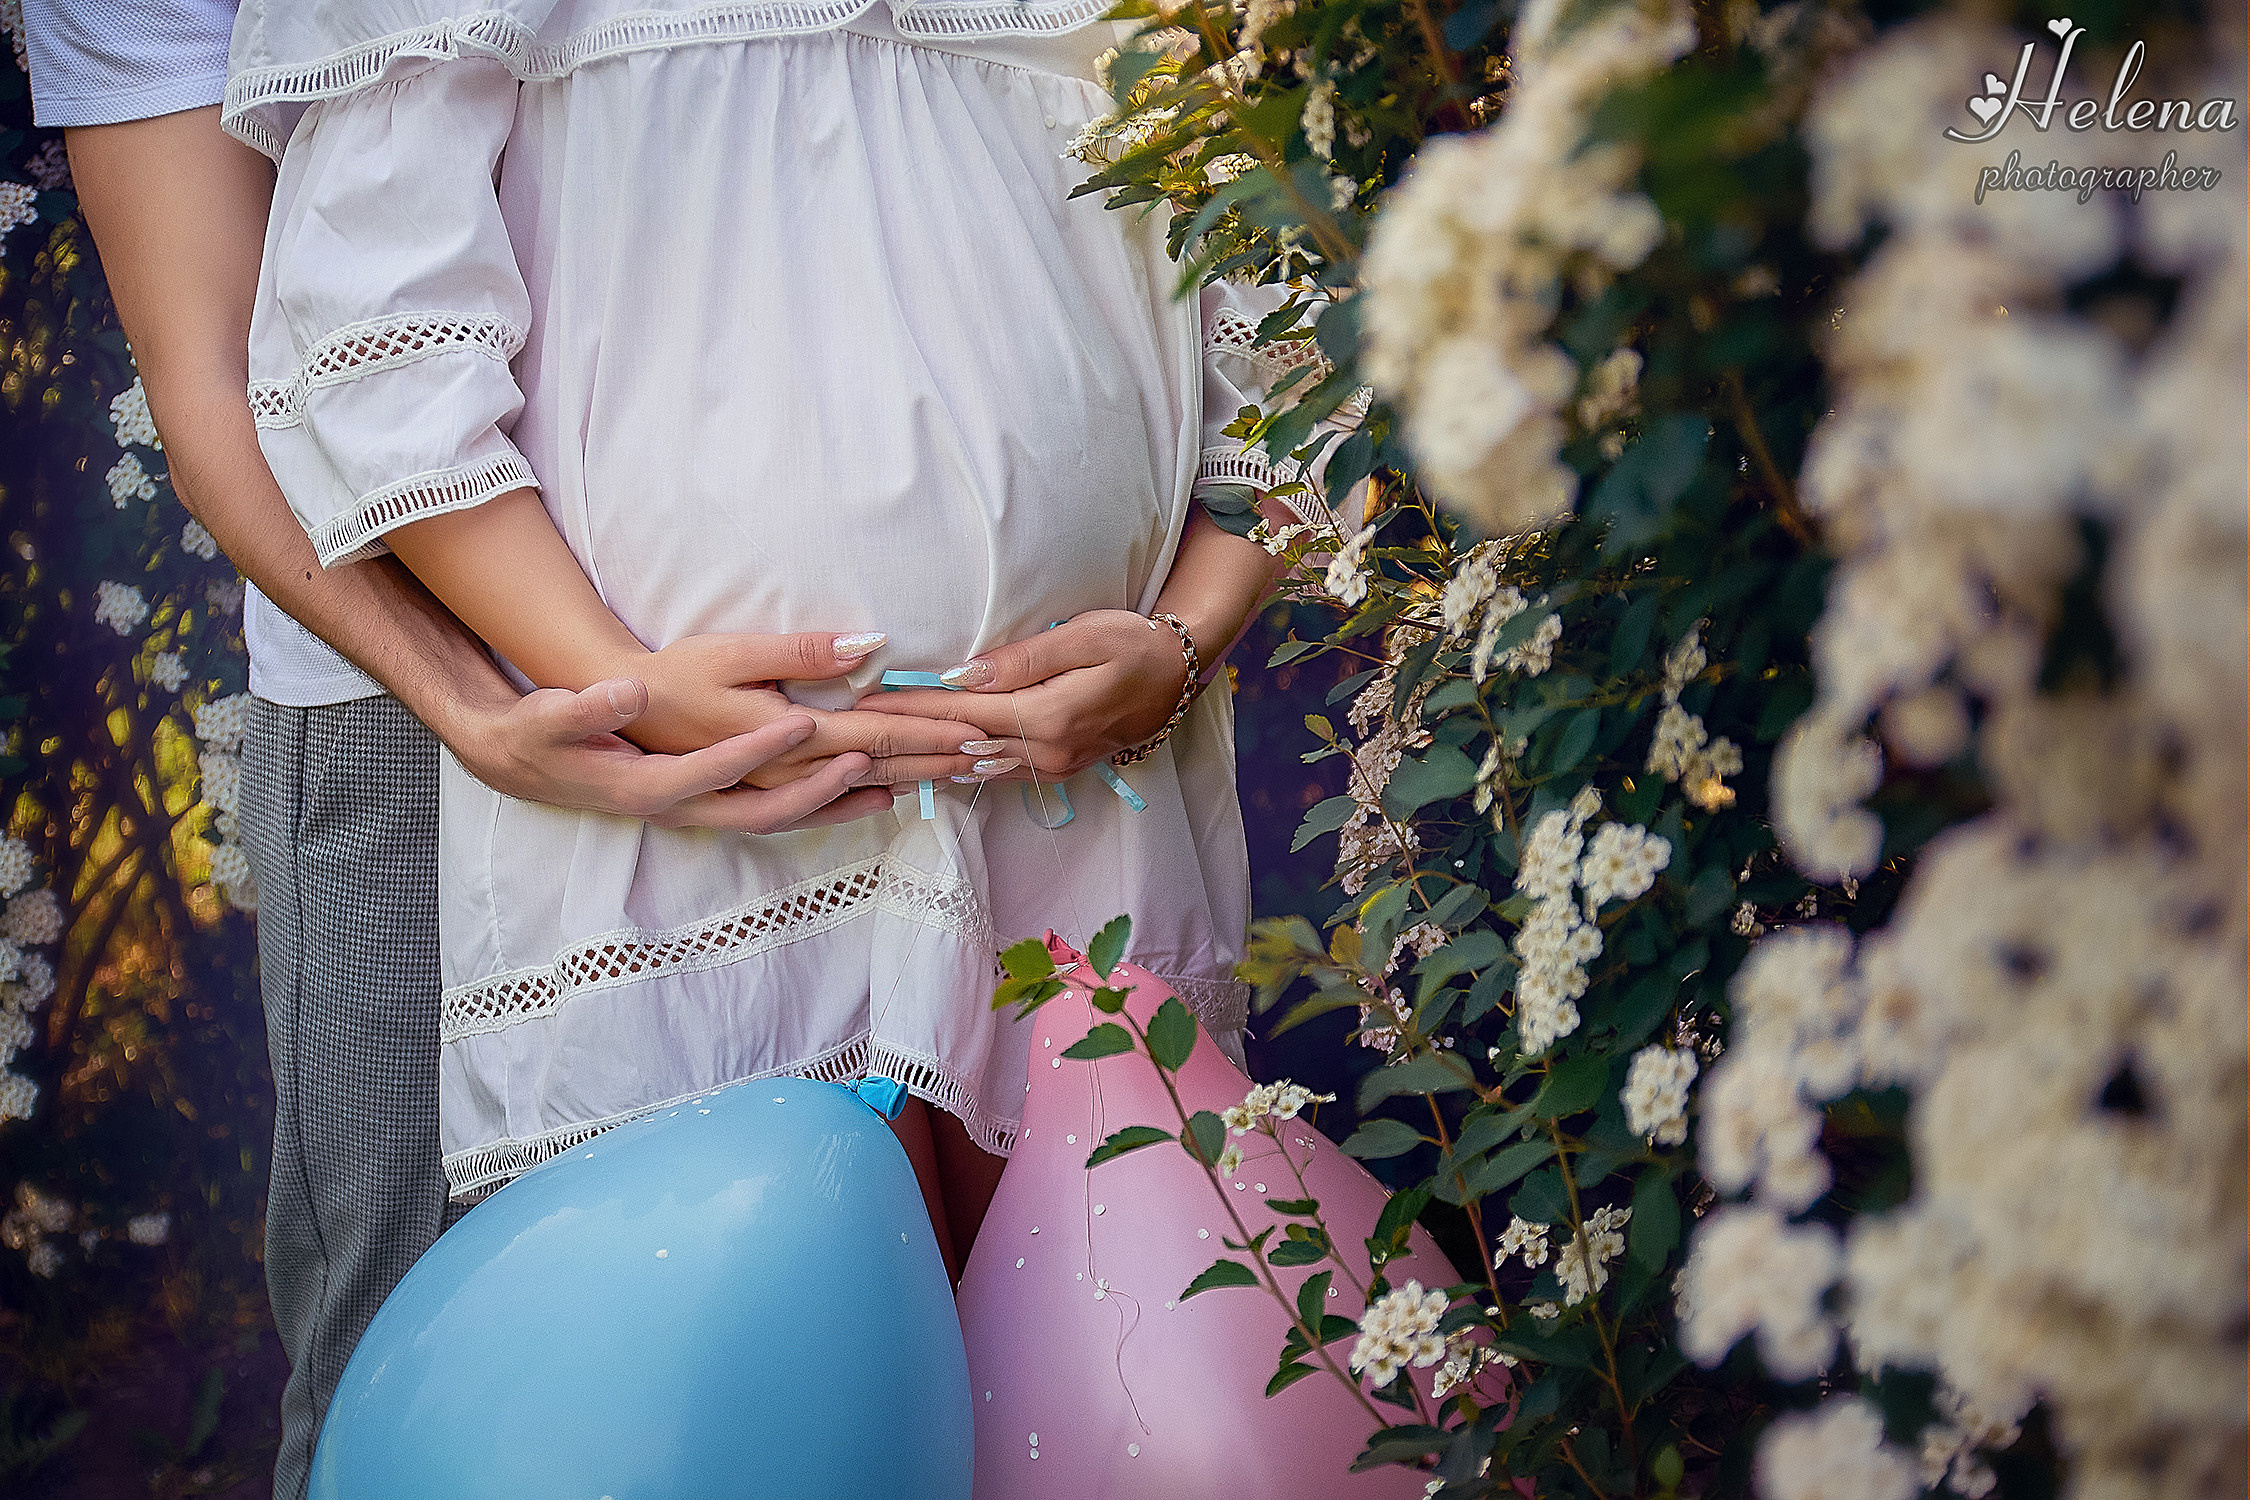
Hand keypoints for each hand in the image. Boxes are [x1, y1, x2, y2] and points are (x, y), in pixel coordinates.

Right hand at [453, 681, 894, 832]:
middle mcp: (688, 808)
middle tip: (886, 764)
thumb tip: (625, 693)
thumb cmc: (553, 731)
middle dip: (836, 788)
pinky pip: (785, 815)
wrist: (531, 764)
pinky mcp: (715, 809)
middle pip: (777, 808)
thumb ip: (592, 706)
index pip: (720, 768)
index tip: (803, 723)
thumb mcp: (560, 713)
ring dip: (844, 804)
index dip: (761, 748)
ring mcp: (705, 814)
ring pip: (788, 818)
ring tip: (900, 784)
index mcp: (656, 783)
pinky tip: (872, 793)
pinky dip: (831, 806)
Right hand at [621, 631, 1019, 788]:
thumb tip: (867, 646)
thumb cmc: (676, 674)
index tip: (983, 730)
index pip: (882, 734)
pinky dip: (861, 804)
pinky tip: (890, 800)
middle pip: (883, 767)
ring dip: (915, 782)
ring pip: (860, 791)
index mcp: (793, 731)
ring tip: (963, 774)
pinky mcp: (760, 794)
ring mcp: (776, 789)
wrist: (622, 716)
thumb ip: (802, 651)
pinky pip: (821, 810)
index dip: (936, 733)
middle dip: (943, 761)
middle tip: (998, 755)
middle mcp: (791, 770)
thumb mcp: (733, 651)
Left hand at [849, 611, 1191, 782]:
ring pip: (974, 767)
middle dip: (905, 743)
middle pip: (961, 747)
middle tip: (850, 737)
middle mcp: (1045, 752)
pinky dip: (956, 771)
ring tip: (873, 762)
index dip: (912, 709)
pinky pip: (995, 773)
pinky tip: (927, 771)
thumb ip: (1022, 660)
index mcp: (1048, 719)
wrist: (1178, 675)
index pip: (963, 714)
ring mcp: (1052, 766)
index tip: (866, 704)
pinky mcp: (1055, 768)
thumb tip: (964, 675)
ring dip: (924, 764)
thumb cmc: (1133, 643)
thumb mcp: (1084, 637)